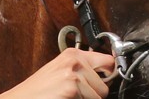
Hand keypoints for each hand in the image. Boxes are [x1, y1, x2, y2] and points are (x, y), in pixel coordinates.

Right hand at [0, 48, 115, 98]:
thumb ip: (82, 70)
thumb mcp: (61, 73)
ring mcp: (74, 73)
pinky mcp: (72, 87)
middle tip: (76, 95)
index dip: (110, 75)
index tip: (108, 80)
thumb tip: (107, 74)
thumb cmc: (38, 92)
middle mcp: (75, 60)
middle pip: (106, 84)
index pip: (109, 61)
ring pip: (99, 96)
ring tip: (67, 98)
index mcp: (73, 54)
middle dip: (95, 94)